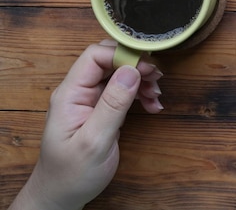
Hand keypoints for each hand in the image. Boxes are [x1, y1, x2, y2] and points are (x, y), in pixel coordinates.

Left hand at [10, 41, 163, 209]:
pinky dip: (140, 94)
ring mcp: (89, 100)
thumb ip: (113, 104)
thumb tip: (132, 71)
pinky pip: (122, 91)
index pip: (95, 56)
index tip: (147, 68)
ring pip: (119, 74)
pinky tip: (153, 106)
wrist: (62, 196)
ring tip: (157, 97)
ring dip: (141, 81)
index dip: (123, 56)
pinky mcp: (101, 109)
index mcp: (70, 94)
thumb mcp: (95, 141)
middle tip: (157, 79)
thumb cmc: (72, 174)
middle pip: (109, 61)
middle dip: (136, 66)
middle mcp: (78, 92)